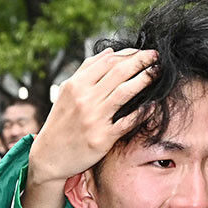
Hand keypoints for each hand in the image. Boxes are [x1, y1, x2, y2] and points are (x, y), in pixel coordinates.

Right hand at [22, 49, 156, 207]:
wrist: (49, 156)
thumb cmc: (61, 122)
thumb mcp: (68, 92)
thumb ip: (87, 70)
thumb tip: (111, 51)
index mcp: (76, 85)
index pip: (107, 61)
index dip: (129, 54)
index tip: (142, 52)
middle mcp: (84, 99)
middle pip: (119, 72)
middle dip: (141, 61)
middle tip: (156, 56)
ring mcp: (93, 118)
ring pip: (125, 92)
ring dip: (145, 79)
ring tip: (157, 73)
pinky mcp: (102, 138)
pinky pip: (127, 121)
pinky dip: (142, 112)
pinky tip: (152, 105)